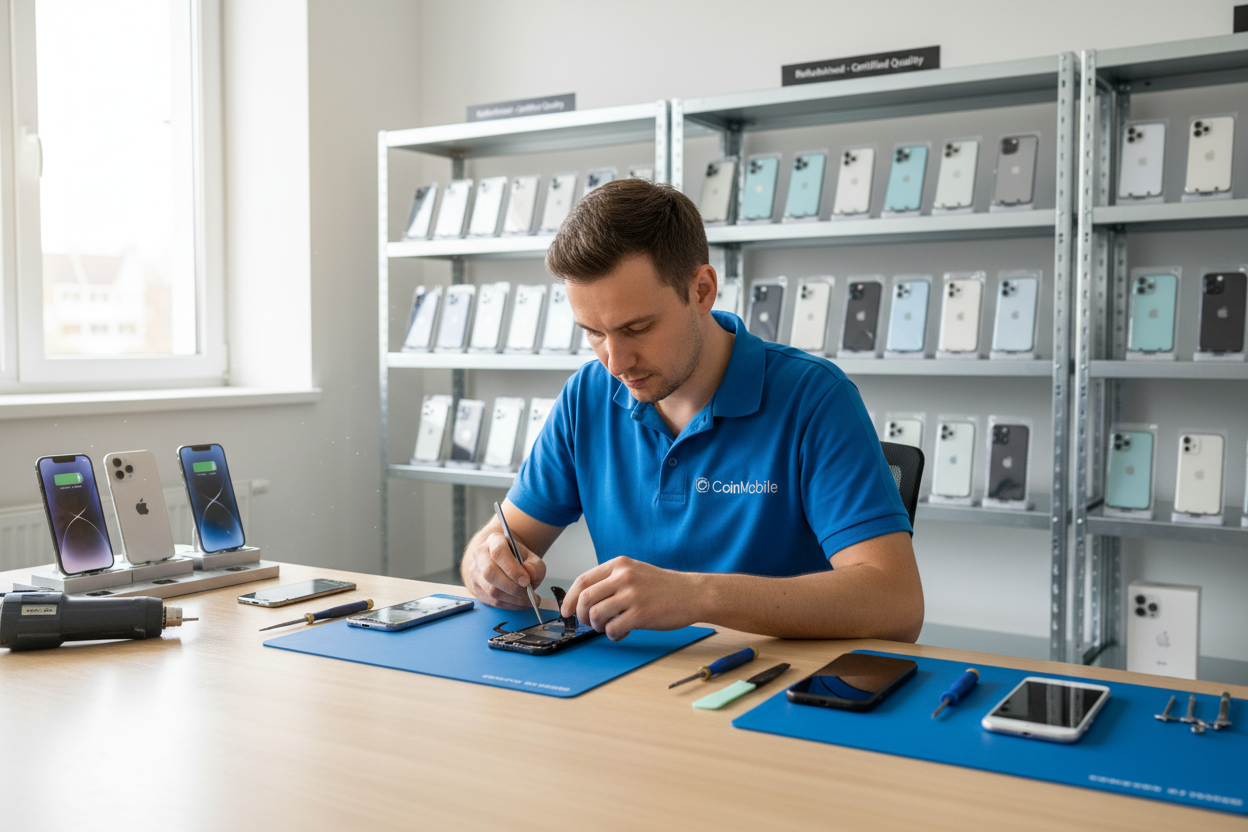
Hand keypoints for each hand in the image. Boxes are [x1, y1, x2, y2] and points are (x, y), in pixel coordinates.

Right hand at [463, 531, 545, 609]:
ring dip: (513, 599)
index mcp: (494, 541)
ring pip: (491, 590)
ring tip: (529, 599)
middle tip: (529, 593)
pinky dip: (510, 605)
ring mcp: (475, 572)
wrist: (505, 565)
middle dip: (512, 587)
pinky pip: (492, 601)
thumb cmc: (519, 561)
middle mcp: (480, 555)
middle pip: (490, 572)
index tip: (526, 581)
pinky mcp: (476, 588)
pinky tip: (521, 603)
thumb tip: (529, 572)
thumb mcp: (532, 559)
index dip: (512, 568)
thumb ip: (535, 565)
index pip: (498, 553)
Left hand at [561, 557, 698, 640]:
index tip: (566, 611)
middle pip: (585, 598)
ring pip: (596, 614)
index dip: (570, 598)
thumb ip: (612, 580)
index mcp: (620, 564)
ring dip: (597, 626)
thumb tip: (585, 599)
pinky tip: (622, 632)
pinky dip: (613, 635)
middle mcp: (624, 576)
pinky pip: (613, 629)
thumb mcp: (635, 571)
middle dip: (581, 615)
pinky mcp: (641, 614)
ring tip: (608, 626)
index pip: (583, 580)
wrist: (693, 593)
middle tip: (588, 622)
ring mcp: (632, 595)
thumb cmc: (664, 586)